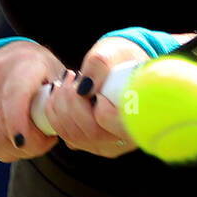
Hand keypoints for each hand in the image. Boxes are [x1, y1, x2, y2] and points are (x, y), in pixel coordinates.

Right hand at [0, 40, 63, 162]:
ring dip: (17, 149)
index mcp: (25, 62)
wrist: (2, 56)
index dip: (18, 122)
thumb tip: (77, 134)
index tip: (22, 142)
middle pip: (6, 125)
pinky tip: (15, 137)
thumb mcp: (55, 75)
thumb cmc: (38, 71)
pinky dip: (3, 148)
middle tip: (46, 141)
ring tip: (32, 139)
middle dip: (30, 143)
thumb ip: (66, 100)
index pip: (15, 96)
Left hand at [40, 35, 149, 158]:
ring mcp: (105, 144)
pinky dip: (55, 114)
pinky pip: (66, 136)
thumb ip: (101, 65)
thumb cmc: (121, 58)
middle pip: (92, 133)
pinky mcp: (88, 142)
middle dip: (73, 103)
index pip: (120, 127)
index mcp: (141, 119)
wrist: (117, 65)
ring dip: (60, 106)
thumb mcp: (114, 52)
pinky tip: (60, 93)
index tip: (97, 90)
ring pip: (75, 136)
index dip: (104, 110)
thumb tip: (83, 88)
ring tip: (65, 82)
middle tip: (72, 77)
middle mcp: (124, 139)